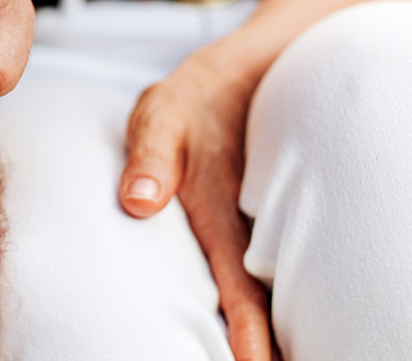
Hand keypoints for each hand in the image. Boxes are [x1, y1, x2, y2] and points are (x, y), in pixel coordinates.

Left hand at [119, 50, 278, 360]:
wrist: (237, 80)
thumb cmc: (187, 105)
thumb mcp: (161, 118)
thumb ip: (150, 158)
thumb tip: (138, 202)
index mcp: (223, 218)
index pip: (243, 290)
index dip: (250, 335)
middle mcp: (248, 232)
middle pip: (265, 305)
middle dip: (270, 347)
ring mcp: (257, 231)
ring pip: (271, 293)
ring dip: (273, 331)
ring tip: (268, 359)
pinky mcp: (254, 227)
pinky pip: (264, 275)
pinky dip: (266, 307)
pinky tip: (266, 338)